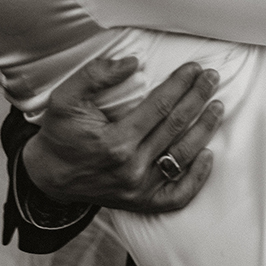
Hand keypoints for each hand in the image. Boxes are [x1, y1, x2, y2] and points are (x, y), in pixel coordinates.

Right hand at [22, 57, 222, 212]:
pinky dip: (197, 177)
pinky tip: (208, 154)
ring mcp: (139, 189)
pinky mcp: (142, 202)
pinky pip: (178, 194)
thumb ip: (96, 76)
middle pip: (176, 127)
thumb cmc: (60, 134)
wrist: (48, 177)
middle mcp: (131, 167)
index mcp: (115, 142)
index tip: (194, 68)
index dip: (180, 85)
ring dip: (205, 129)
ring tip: (217, 106)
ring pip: (183, 156)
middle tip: (211, 78)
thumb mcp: (66, 98)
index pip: (159, 107)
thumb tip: (132, 63)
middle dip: (198, 98)